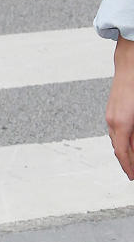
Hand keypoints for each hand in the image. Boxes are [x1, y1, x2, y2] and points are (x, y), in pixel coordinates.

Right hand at [107, 34, 133, 178]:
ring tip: (132, 159)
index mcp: (122, 125)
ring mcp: (111, 115)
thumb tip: (133, 147)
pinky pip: (115, 130)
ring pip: (116, 140)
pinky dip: (123, 139)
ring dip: (125, 150)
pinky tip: (130, 140)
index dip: (128, 168)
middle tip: (133, 172)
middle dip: (127, 162)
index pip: (123, 154)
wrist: (130, 64)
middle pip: (119, 149)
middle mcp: (113, 121)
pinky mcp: (112, 110)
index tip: (133, 177)